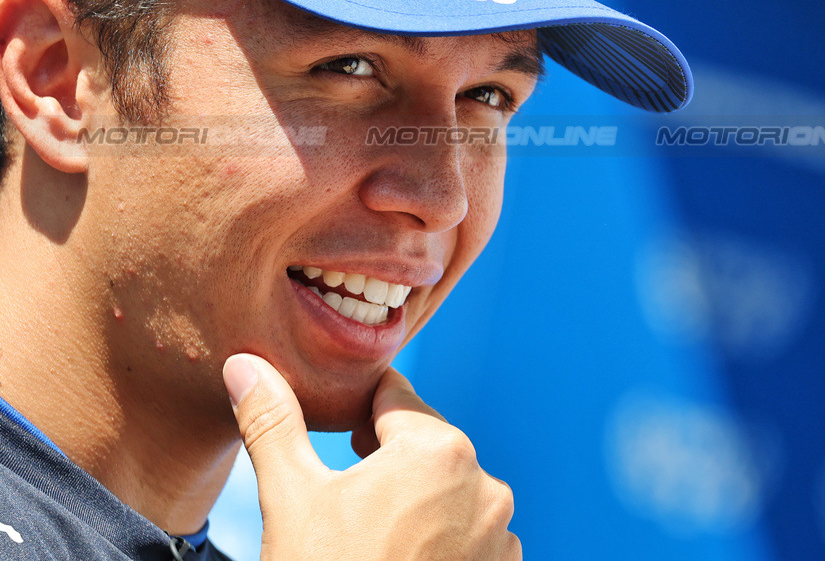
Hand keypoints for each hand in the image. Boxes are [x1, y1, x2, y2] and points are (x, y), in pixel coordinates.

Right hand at [223, 354, 519, 559]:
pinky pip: (468, 535)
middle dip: (386, 461)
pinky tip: (400, 559)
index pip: (393, 397)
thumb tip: (244, 362)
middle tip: (344, 498)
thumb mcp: (291, 499)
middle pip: (423, 445)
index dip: (357, 414)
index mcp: (438, 449)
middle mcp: (484, 483)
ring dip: (415, 502)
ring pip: (447, 491)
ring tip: (370, 537)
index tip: (334, 440)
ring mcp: (499, 533)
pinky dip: (440, 541)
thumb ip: (272, 422)